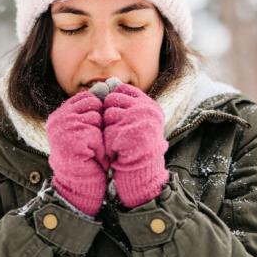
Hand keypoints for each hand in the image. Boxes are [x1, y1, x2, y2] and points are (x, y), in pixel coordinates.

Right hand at [47, 90, 107, 215]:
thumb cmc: (87, 156)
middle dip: (99, 123)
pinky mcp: (72, 139)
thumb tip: (106, 84)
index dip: (97, 112)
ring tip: (91, 150)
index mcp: (60, 114)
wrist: (79, 184)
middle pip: (93, 104)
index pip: (87, 97)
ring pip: (96, 118)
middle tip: (92, 142)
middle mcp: (58, 118)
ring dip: (101, 136)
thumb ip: (91, 108)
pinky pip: (96, 134)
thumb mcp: (86, 128)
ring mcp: (63, 128)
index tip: (94, 129)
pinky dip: (99, 147)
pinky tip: (91, 156)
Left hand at [103, 83, 169, 208]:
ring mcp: (138, 120)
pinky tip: (118, 149)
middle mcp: (147, 110)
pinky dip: (108, 140)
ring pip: (108, 114)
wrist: (141, 175)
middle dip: (110, 116)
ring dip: (108, 128)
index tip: (117, 118)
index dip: (114, 102)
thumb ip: (125, 103)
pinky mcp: (128, 132)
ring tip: (120, 141)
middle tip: (119, 133)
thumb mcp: (136, 121)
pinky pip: (107, 129)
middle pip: (112, 99)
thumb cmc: (135, 148)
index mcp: (150, 106)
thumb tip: (109, 81)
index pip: (122, 90)